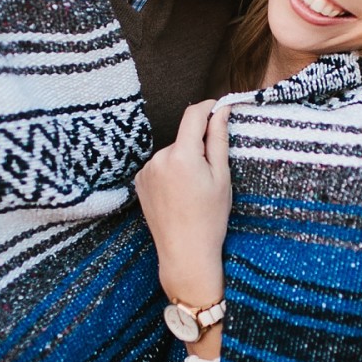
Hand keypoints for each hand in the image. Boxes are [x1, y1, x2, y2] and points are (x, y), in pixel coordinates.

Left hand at [134, 100, 230, 308]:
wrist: (185, 253)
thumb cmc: (209, 218)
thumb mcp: (221, 177)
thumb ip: (218, 140)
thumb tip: (221, 110)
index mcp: (182, 155)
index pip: (193, 115)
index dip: (208, 107)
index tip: (220, 108)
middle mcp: (158, 159)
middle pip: (184, 138)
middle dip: (199, 146)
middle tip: (212, 175)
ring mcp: (146, 171)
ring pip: (173, 153)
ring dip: (185, 161)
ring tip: (194, 191)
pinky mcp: (140, 182)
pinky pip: (161, 166)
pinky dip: (172, 173)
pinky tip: (179, 195)